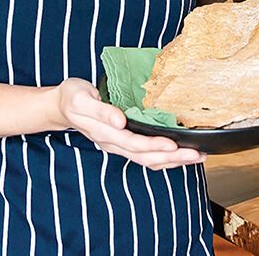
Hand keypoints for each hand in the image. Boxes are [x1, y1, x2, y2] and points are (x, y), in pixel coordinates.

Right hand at [50, 77, 206, 170]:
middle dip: (173, 158)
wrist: (61, 105)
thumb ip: (101, 110)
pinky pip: (146, 154)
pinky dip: (165, 156)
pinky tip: (179, 152)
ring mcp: (118, 145)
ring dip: (173, 160)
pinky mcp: (123, 142)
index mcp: (104, 133)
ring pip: (148, 159)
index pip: (134, 144)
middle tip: (197, 154)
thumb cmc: (72, 97)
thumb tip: (120, 122)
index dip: (155, 146)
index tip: (174, 144)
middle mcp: (114, 143)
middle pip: (146, 157)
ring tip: (196, 156)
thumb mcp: (81, 98)